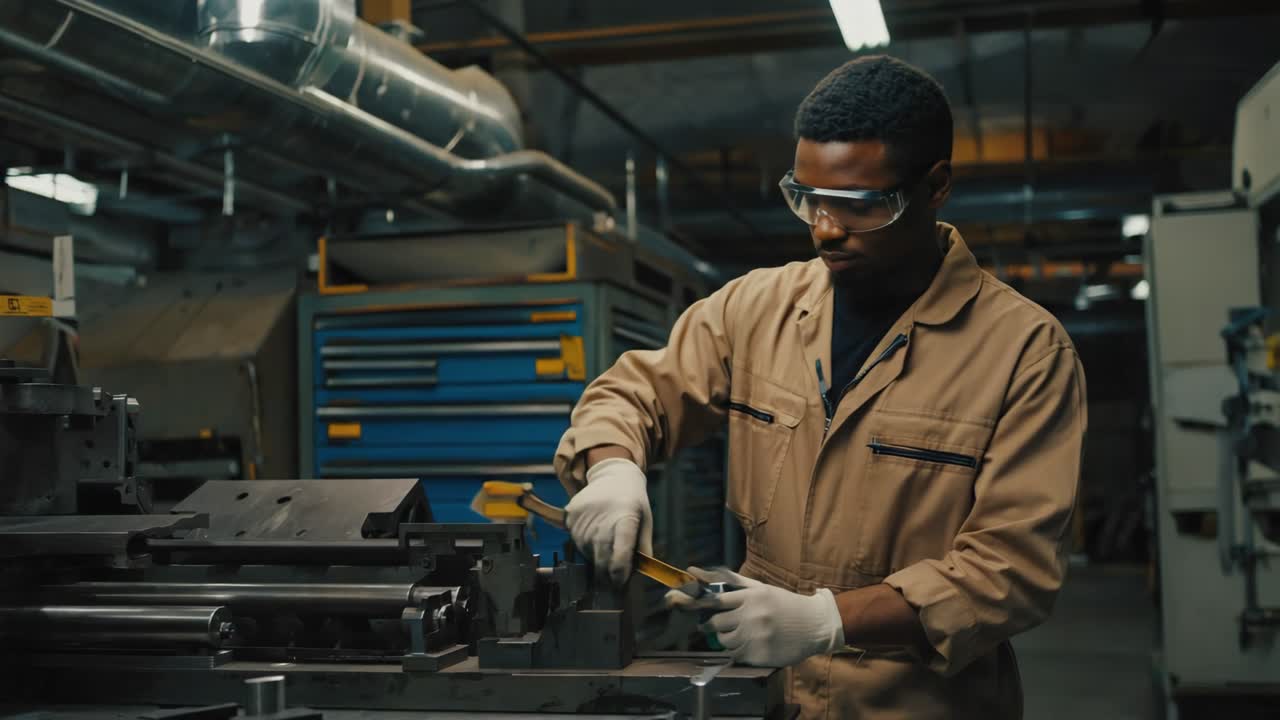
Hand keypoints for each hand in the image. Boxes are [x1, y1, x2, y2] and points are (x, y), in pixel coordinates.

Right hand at [564, 457, 652, 584]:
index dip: (620, 570)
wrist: (612, 475)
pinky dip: (586, 548)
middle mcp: (602, 517)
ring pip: (587, 552)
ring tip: (605, 556)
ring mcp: (584, 516)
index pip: (621, 550)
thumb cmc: (633, 500)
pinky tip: (594, 541)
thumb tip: (640, 574)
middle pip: (601, 555)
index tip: (621, 582)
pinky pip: (577, 542)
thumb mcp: (645, 520)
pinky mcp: (571, 515)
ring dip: (596, 560)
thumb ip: (643, 547)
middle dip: (607, 574)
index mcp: (625, 517)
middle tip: (612, 583)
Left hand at [665, 567, 844, 667]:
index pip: (715, 600)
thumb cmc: (783, 604)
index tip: (679, 604)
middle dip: (709, 625)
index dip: (695, 603)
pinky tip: (748, 645)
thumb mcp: (759, 588)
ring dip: (724, 639)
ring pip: (723, 641)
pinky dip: (736, 651)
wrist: (814, 624)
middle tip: (709, 626)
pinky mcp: (760, 654)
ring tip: (738, 634)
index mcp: (751, 596)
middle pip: (715, 623)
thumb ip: (728, 581)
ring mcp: (756, 636)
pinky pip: (736, 655)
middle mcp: (752, 615)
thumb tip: (693, 570)